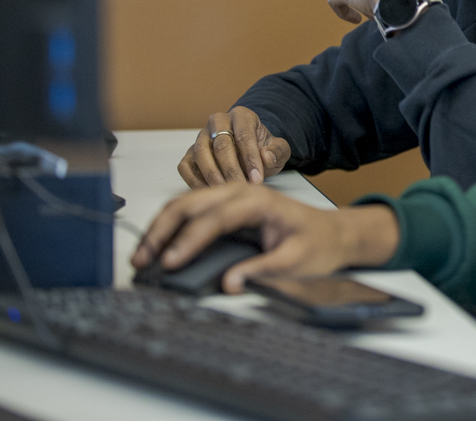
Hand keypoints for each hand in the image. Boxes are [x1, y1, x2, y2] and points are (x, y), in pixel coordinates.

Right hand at [130, 183, 400, 292]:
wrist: (333, 233)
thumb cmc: (317, 243)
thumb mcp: (295, 262)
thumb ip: (261, 271)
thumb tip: (229, 283)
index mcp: (258, 201)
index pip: (214, 218)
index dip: (189, 240)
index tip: (170, 262)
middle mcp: (241, 192)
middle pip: (190, 203)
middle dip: (162, 230)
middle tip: (142, 259)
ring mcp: (232, 196)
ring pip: (185, 204)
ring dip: (161, 227)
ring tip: (143, 256)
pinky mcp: (227, 208)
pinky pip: (192, 211)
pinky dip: (171, 226)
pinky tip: (159, 247)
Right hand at [178, 107, 291, 188]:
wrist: (250, 154)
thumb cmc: (263, 151)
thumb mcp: (279, 150)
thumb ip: (277, 152)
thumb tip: (265, 157)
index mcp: (242, 116)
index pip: (244, 135)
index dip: (250, 159)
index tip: (257, 180)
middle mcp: (218, 121)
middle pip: (221, 145)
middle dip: (232, 170)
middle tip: (241, 188)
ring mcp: (201, 137)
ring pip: (200, 153)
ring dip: (213, 175)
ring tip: (226, 192)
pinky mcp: (189, 154)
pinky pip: (185, 167)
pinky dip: (194, 181)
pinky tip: (210, 194)